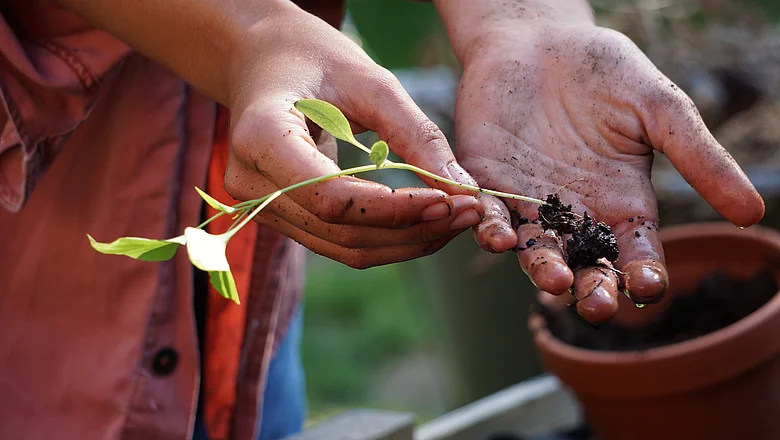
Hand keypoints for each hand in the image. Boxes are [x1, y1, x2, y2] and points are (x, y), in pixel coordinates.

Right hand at [222, 4, 494, 267]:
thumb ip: (417, 134)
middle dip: (414, 229)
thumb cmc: (314, 57)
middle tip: (471, 213)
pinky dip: (389, 237)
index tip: (450, 201)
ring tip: (457, 219)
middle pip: (343, 232)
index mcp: (262, 137)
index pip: (333, 198)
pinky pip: (340, 242)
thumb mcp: (370, 81)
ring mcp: (262, 206)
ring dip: (408, 241)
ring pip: (345, 248)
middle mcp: (252, 182)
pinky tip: (426, 220)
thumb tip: (464, 190)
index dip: (395, 208)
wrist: (264, 60)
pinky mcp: (282, 216)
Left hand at [455, 25, 763, 321]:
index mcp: (621, 204)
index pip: (634, 253)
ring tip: (553, 281)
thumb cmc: (605, 71)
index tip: (647, 285)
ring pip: (534, 249)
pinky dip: (489, 228)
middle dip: (590, 288)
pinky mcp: (489, 182)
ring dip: (541, 269)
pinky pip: (487, 214)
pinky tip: (497, 235)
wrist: (539, 39)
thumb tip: (752, 213)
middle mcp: (574, 213)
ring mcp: (529, 202)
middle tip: (595, 304)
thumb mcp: (660, 108)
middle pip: (584, 265)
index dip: (642, 273)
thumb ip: (699, 158)